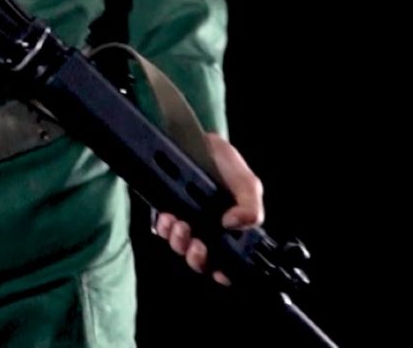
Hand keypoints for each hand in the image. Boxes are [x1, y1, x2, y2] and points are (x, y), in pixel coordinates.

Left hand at [153, 132, 263, 285]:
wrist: (195, 139)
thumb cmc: (225, 164)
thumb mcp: (247, 183)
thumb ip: (250, 207)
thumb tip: (235, 224)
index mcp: (232, 230)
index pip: (229, 263)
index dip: (224, 273)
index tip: (219, 271)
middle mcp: (208, 230)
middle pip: (202, 261)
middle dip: (198, 258)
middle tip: (198, 244)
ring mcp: (186, 222)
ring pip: (180, 247)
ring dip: (180, 242)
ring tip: (181, 226)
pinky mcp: (166, 211)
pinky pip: (162, 229)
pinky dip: (164, 227)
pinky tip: (167, 216)